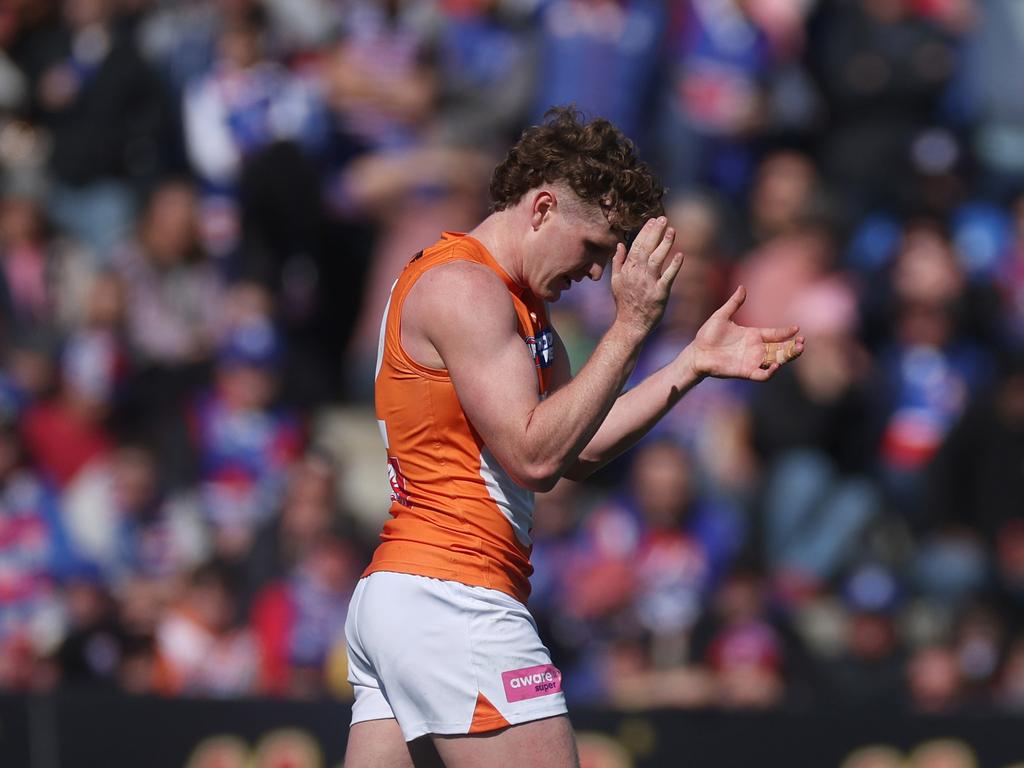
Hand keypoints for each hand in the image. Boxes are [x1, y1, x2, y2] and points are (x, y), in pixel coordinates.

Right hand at [610, 216, 684, 336]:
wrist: (630, 324)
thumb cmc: (624, 303)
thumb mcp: (615, 281)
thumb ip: (617, 262)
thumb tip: (620, 245)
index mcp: (627, 270)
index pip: (636, 246)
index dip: (645, 232)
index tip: (652, 220)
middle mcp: (636, 274)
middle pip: (646, 248)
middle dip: (654, 232)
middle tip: (663, 218)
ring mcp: (648, 283)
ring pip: (656, 259)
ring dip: (664, 244)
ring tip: (672, 230)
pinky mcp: (659, 293)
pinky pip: (668, 277)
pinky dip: (674, 266)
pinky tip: (680, 254)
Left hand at [685, 285, 803, 380]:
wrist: (696, 353)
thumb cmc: (707, 335)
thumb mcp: (721, 316)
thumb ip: (734, 303)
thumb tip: (742, 286)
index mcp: (753, 335)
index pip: (775, 333)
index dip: (786, 331)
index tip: (796, 328)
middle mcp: (756, 348)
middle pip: (781, 349)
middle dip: (793, 346)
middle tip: (802, 342)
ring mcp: (752, 361)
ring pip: (776, 361)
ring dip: (788, 357)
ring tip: (797, 350)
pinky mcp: (745, 371)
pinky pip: (762, 375)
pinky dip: (770, 372)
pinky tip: (776, 365)